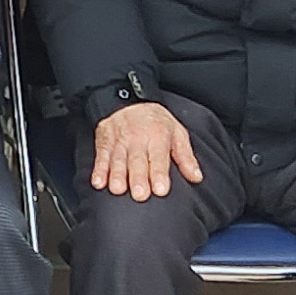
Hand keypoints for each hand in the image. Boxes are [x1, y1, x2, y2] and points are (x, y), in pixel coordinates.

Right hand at [88, 98, 202, 199]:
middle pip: (137, 160)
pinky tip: (99, 182)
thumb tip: (196, 177)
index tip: (161, 189)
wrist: (128, 99)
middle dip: (138, 178)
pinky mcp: (104, 142)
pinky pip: (101, 156)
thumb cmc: (155, 121)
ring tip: (118, 189)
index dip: (159, 174)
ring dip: (117, 175)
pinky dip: (99, 169)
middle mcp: (137, 138)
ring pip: (118, 159)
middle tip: (140, 195)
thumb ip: (185, 157)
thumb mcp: (177, 133)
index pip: (159, 157)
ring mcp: (119, 140)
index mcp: (158, 135)